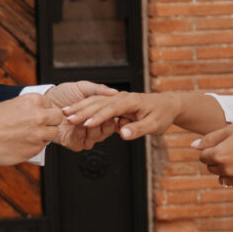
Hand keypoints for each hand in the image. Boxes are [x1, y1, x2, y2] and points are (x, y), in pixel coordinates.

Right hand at [0, 92, 69, 168]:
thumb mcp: (11, 104)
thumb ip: (28, 107)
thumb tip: (38, 112)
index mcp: (33, 100)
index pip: (52, 104)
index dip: (45, 110)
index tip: (38, 114)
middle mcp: (39, 116)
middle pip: (58, 118)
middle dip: (51, 122)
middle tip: (38, 125)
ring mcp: (39, 133)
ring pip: (53, 133)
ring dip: (44, 134)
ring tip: (28, 135)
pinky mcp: (35, 149)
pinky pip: (43, 146)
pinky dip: (35, 145)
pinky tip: (21, 143)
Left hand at [43, 80, 116, 153]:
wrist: (46, 100)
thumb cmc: (63, 93)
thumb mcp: (83, 88)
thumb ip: (99, 90)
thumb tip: (114, 92)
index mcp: (98, 114)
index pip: (112, 119)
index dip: (110, 114)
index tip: (108, 107)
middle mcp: (93, 127)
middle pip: (106, 130)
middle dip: (99, 120)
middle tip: (91, 112)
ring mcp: (84, 136)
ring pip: (96, 137)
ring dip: (88, 125)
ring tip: (80, 116)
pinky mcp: (73, 142)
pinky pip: (82, 142)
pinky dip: (79, 132)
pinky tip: (74, 123)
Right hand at [58, 89, 192, 143]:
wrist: (167, 105)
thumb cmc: (162, 115)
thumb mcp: (154, 125)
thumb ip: (138, 129)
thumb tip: (122, 133)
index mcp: (132, 101)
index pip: (112, 108)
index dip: (98, 116)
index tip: (86, 124)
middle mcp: (122, 97)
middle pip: (99, 103)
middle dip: (83, 111)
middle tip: (68, 119)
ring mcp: (117, 98)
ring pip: (95, 101)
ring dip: (80, 107)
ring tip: (65, 113)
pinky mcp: (115, 102)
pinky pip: (97, 103)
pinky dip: (84, 107)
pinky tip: (73, 112)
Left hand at [191, 119, 232, 189]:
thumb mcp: (231, 130)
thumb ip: (209, 139)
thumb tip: (192, 146)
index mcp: (219, 155)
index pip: (203, 157)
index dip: (211, 148)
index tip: (224, 143)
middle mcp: (226, 170)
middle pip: (211, 168)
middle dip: (217, 159)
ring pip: (223, 177)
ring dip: (227, 169)